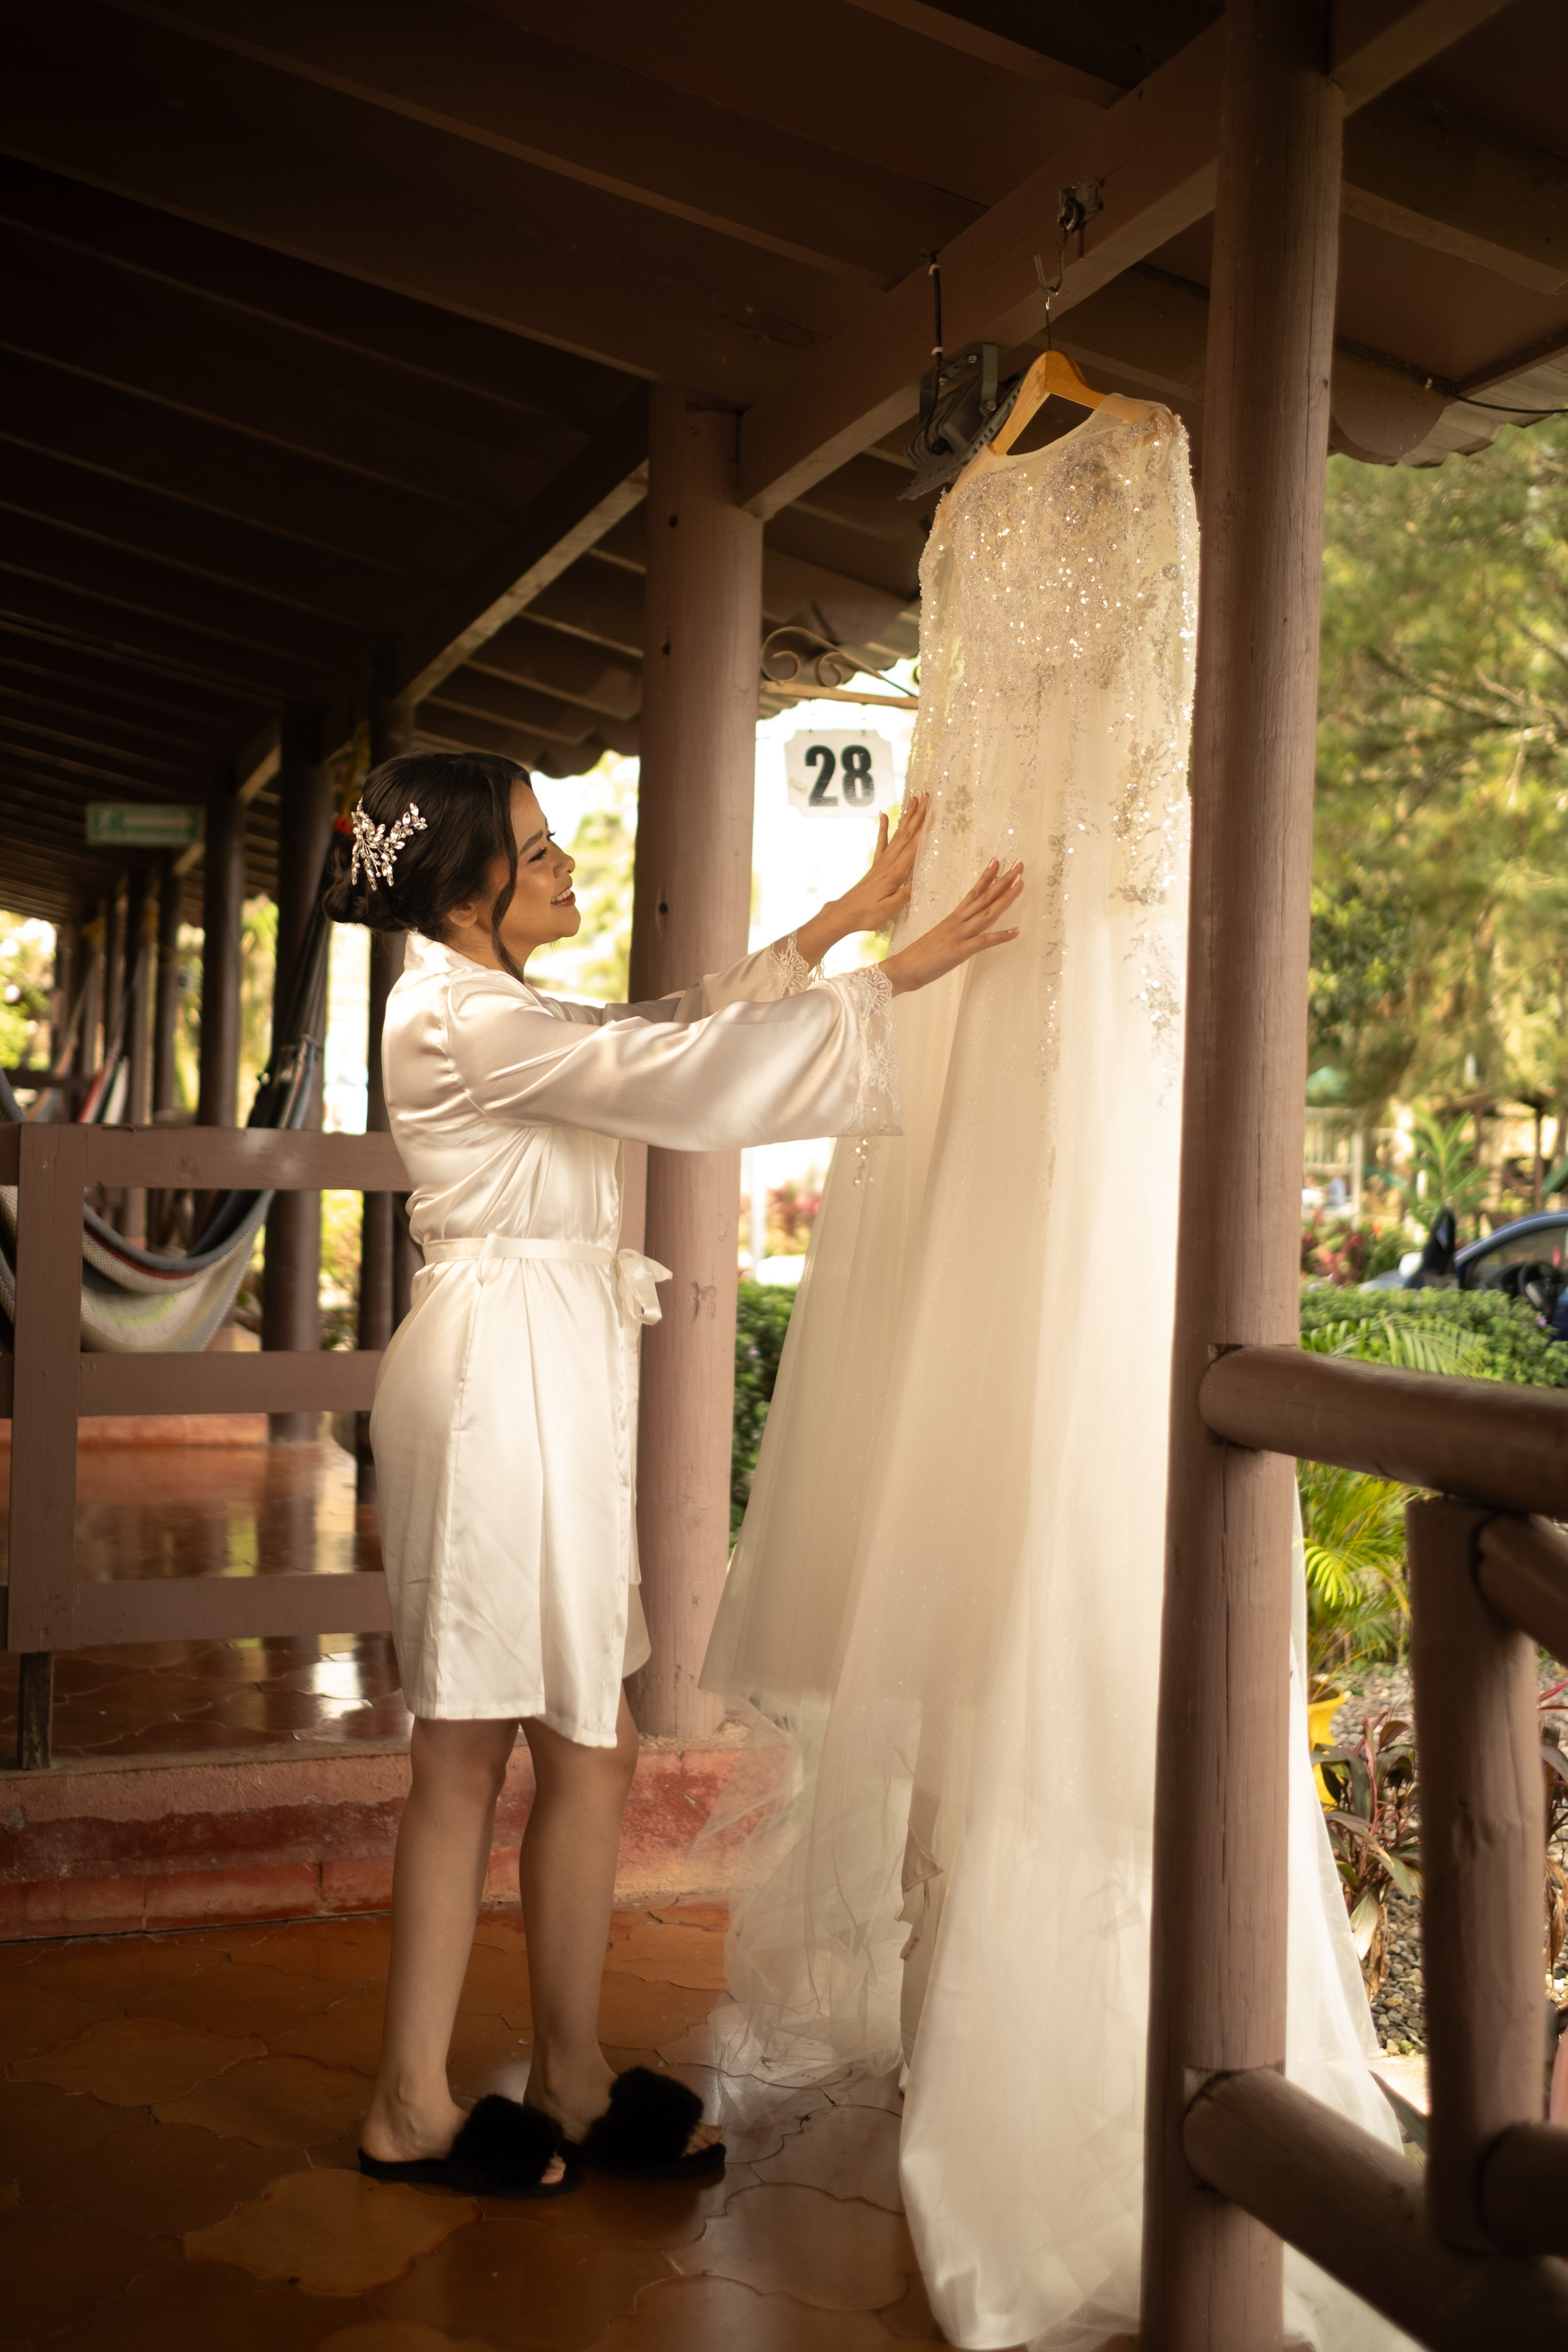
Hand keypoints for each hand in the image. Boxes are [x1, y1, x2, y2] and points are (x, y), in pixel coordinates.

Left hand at [792, 796, 928, 970]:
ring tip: (914, 800)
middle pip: (907, 835)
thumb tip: (920, 880)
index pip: (913, 847)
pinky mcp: (875, 865)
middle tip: (927, 797)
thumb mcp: (889, 910)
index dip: (924, 829)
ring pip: (897, 835)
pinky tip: (884, 815)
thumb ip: (904, 894)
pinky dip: (883, 828)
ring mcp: (881, 862)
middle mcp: (888, 863)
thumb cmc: (867, 915)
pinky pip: (881, 843)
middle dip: (918, 815)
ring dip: (906, 817)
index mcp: (895, 873)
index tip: (933, 812)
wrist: (844, 914)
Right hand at [882, 859, 1023, 995]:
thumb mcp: (939, 939)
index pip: (973, 893)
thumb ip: (952, 932)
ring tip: (1021, 884)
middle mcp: (957, 922)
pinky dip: (1000, 936)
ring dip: (1005, 898)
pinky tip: (1016, 931)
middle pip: (984, 898)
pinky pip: (983, 941)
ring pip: (987, 913)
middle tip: (1019, 865)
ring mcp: (959, 935)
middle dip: (1003, 881)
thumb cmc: (918, 957)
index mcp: (952, 918)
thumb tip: (963, 932)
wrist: (901, 969)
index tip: (997, 862)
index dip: (986, 877)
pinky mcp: (959, 951)